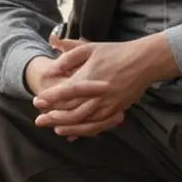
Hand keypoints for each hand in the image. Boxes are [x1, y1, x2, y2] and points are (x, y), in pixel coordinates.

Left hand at [31, 34, 179, 137]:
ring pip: (83, 121)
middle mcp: (98, 94)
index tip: (37, 102)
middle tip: (39, 120)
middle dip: (53, 116)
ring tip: (53, 128)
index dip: (50, 98)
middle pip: (71, 110)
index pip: (65, 91)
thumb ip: (68, 56)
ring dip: (66, 126)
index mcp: (90, 77)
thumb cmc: (116, 52)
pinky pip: (97, 126)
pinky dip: (83, 131)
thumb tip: (51, 70)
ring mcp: (108, 104)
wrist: (144, 61)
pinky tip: (73, 133)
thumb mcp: (90, 48)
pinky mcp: (116, 110)